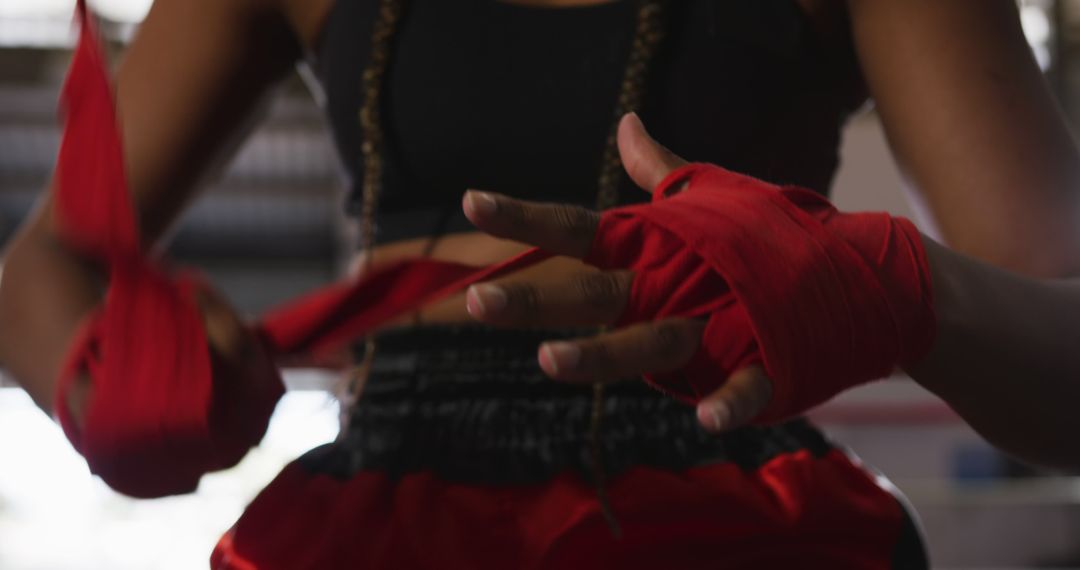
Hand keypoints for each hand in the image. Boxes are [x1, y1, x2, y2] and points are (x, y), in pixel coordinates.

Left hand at [462, 113, 772, 432]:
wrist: (859, 272)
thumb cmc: (772, 236)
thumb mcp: (713, 199)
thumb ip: (659, 176)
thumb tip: (626, 126)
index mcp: (657, 247)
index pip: (580, 228)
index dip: (526, 217)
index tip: (471, 202)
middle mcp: (675, 283)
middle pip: (595, 292)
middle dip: (537, 298)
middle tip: (476, 302)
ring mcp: (719, 323)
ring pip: (651, 342)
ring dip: (603, 354)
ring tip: (548, 362)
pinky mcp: (764, 358)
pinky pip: (743, 385)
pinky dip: (729, 401)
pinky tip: (705, 420)